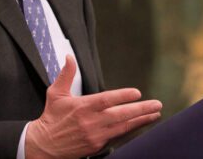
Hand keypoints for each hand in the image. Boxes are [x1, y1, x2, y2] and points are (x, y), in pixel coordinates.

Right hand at [25, 56, 161, 158]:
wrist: (45, 146)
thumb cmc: (51, 118)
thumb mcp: (55, 94)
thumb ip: (65, 74)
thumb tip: (69, 57)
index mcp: (82, 107)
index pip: (106, 100)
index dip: (123, 96)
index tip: (137, 93)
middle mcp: (91, 122)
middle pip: (120, 115)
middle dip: (141, 109)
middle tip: (157, 104)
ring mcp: (95, 135)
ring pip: (123, 127)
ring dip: (141, 120)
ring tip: (155, 114)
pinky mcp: (97, 146)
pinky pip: (118, 136)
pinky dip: (131, 130)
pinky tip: (141, 124)